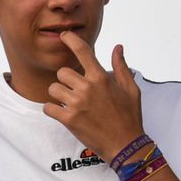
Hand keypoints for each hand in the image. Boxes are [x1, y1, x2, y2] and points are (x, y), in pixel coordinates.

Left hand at [43, 32, 145, 160]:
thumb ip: (120, 67)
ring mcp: (77, 104)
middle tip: (76, 91)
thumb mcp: (131, 90)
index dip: (71, 40)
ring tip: (72, 104)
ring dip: (59, 95)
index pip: (83, 51)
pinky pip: (48, 107)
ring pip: (53, 89)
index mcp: (101, 78)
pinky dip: (53, 110)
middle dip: (67, 80)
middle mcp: (87, 88)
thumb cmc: (130, 117)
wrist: (125, 145)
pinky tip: (63, 114)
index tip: (65, 36)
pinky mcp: (68, 119)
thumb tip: (117, 47)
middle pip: (62, 72)